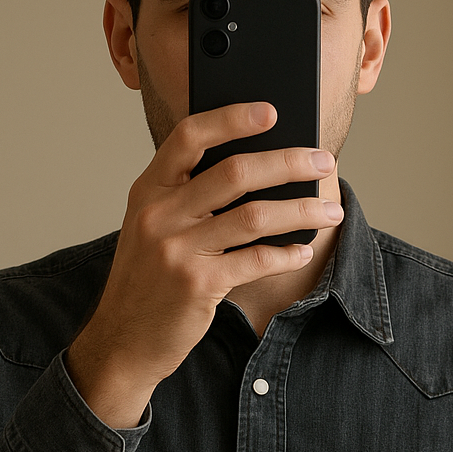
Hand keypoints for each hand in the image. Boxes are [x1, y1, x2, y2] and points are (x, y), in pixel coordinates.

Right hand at [65, 102, 340, 426]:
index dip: (232, 118)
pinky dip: (286, 254)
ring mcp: (177, 249)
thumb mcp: (153, 228)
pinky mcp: (197, 284)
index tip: (271, 111)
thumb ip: (188, 197)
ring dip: (300, 211)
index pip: (190, 136)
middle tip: (322, 162)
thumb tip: (259, 170)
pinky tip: (303, 250)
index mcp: (148, 190)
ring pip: (254, 216)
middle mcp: (159, 214)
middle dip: (288, 163)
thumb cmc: (147, 281)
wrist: (122, 340)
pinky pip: (256, 260)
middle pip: (235, 171)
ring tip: (329, 211)